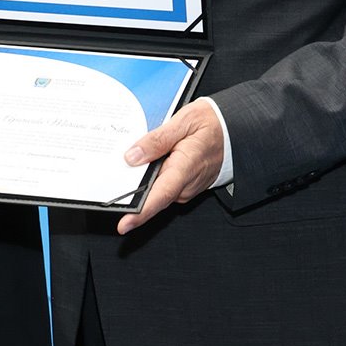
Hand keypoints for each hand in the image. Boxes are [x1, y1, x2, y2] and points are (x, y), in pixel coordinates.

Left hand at [117, 99, 223, 234]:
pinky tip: (143, 166)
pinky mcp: (184, 185)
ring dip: (140, 184)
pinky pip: (163, 186)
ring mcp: (186, 187)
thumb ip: (157, 139)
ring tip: (127, 167)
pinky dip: (151, 179)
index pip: (161, 195)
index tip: (124, 223)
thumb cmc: (212, 124)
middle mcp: (187, 183)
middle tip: (111, 183)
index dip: (142, 213)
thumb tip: (132, 156)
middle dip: (132, 195)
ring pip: (157, 191)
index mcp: (186, 166)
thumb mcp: (183, 121)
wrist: (234, 129)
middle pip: (154, 196)